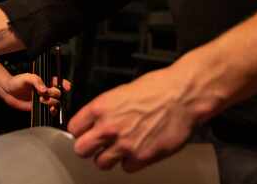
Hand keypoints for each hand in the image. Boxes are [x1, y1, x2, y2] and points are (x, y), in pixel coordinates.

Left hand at [0, 73, 71, 112]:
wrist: (8, 91)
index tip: (66, 87)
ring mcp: (43, 99)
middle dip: (55, 93)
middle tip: (46, 93)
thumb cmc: (17, 82)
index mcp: (44, 81)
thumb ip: (36, 81)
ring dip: (52, 102)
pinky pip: (50, 110)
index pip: (58, 82)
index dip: (64, 84)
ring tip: (43, 100)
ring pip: (55, 102)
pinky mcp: (39, 107)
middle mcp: (46, 90)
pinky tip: (49, 109)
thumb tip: (44, 89)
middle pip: (58, 93)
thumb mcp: (26, 77)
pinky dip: (52, 111)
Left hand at [67, 60, 218, 172]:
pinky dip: (131, 162)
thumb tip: (96, 120)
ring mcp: (124, 144)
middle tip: (98, 145)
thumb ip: (106, 109)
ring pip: (101, 163)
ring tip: (120, 148)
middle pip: (81, 150)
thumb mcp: (122, 91)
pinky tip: (138, 149)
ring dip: (109, 157)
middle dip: (89, 148)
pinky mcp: (141, 157)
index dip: (80, 131)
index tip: (85, 132)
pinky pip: (126, 168)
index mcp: (101, 107)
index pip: (74, 128)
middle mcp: (108, 127)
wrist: (182, 96)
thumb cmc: (157, 88)